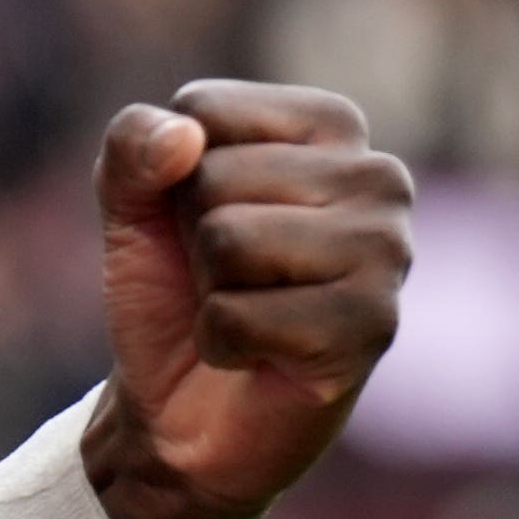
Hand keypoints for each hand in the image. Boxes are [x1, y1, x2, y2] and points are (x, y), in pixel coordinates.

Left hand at [80, 81, 413, 518]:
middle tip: (228, 278)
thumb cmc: (174, 290)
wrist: (184, 409)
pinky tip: (260, 356)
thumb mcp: (130, 203)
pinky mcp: (373, 328)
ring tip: (248, 310)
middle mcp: (378, 177)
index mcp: (331, 124)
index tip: (205, 217)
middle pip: (213, 177)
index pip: (202, 109)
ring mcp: (388, 252)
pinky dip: (223, 344)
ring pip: (228, 242)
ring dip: (211, 292)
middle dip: (193, 238)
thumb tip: (182, 137)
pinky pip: (239, 317)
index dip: (172, 175)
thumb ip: (132, 145)